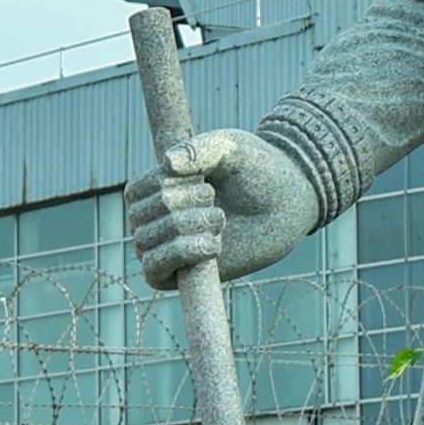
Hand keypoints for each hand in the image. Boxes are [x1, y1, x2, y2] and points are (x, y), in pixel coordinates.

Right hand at [124, 128, 318, 289]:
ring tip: (220, 218)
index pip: (135, 192)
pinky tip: (214, 245)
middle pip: (141, 216)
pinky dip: (182, 253)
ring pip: (146, 242)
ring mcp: (167, 249)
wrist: (287, 203)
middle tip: (214, 197)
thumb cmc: (254, 169)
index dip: (162, 184)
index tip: (200, 176)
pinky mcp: (182, 276)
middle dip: (180, 204)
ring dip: (187, 226)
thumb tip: (167, 163)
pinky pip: (154, 271)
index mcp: (159, 188)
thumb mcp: (229, 148)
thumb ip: (200, 149)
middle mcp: (156, 221)